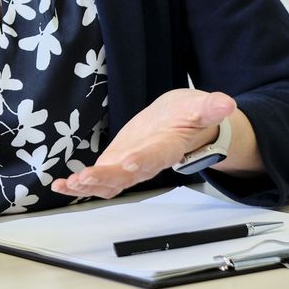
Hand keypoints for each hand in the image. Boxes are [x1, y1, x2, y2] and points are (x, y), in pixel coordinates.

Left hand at [49, 89, 236, 199]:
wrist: (180, 123)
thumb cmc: (189, 116)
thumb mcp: (201, 106)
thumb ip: (210, 108)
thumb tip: (227, 103)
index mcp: (166, 147)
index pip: (156, 156)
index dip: (144, 160)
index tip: (129, 162)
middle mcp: (147, 161)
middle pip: (127, 174)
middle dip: (105, 177)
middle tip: (85, 178)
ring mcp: (130, 166)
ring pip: (110, 182)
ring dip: (89, 185)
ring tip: (68, 184)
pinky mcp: (118, 164)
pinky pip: (99, 180)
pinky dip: (80, 184)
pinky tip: (61, 185)